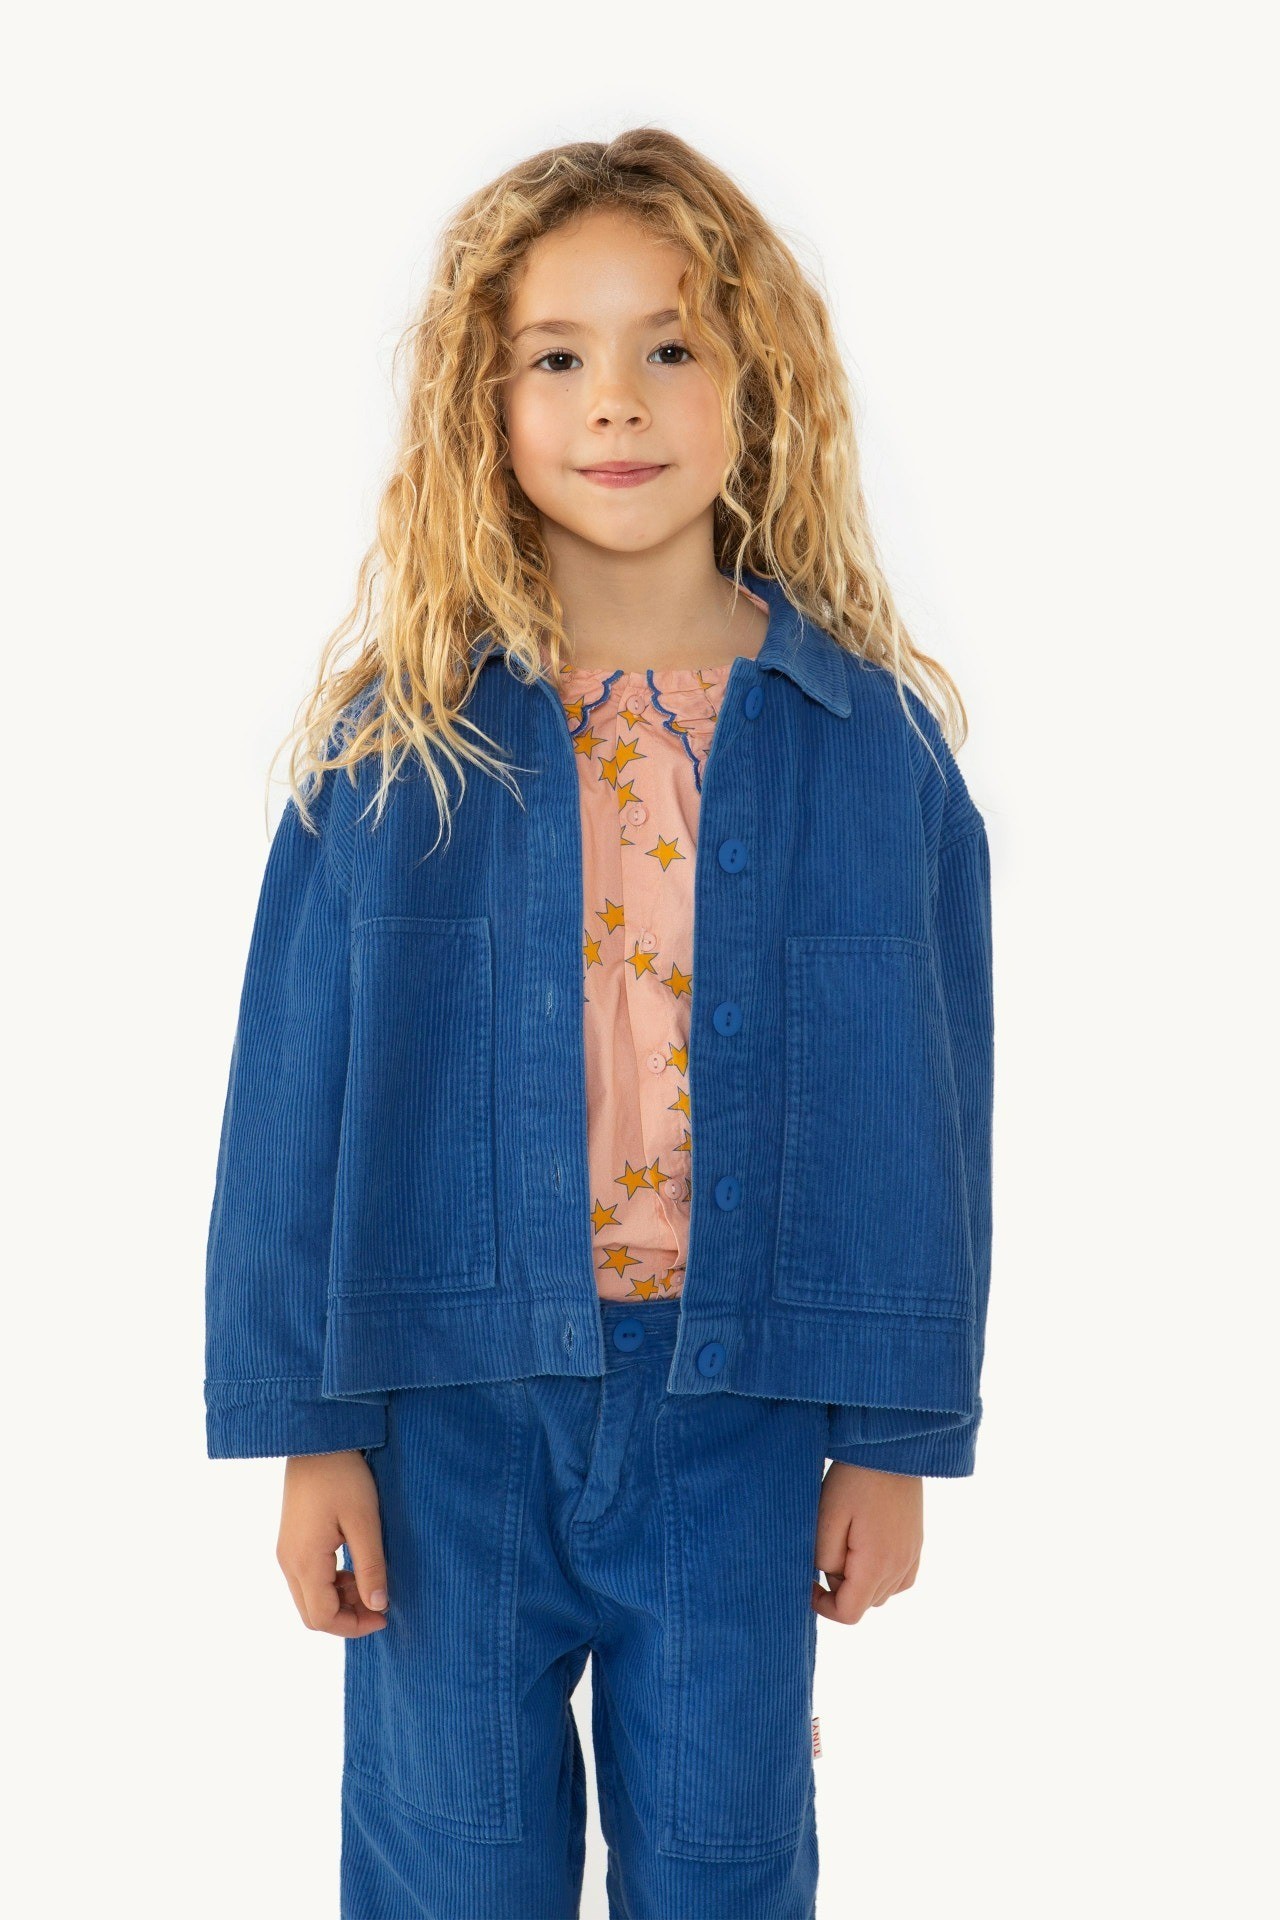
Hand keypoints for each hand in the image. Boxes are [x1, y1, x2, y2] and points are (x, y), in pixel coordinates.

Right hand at [277, 1450, 389, 1636]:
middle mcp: (288, 1562)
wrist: (316, 1439)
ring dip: (340, 1600)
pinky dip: (331, 1584)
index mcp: (304, 1561)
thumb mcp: (365, 1521)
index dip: (354, 1626)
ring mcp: (286, 1552)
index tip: (384, 1615)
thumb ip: (371, 1567)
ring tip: (370, 1582)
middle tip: (379, 1603)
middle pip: (312, 1614)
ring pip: (309, 1598)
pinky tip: (354, 1567)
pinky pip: (308, 1579)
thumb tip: (378, 1606)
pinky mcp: (291, 1541)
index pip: (322, 1618)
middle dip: (347, 1617)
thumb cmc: (343, 1475)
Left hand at [812, 1461, 922, 1624]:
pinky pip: (898, 1579)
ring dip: (860, 1581)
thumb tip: (828, 1579)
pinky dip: (879, 1574)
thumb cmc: (853, 1480)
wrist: (890, 1449)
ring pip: (881, 1593)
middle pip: (865, 1603)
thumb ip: (824, 1558)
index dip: (823, 1606)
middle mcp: (900, 1567)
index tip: (807, 1581)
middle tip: (826, 1549)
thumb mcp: (826, 1517)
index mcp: (876, 1564)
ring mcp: (912, 1556)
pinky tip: (865, 1546)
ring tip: (845, 1543)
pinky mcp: (916, 1545)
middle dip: (840, 1588)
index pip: (849, 1613)